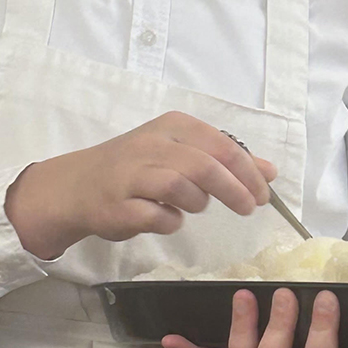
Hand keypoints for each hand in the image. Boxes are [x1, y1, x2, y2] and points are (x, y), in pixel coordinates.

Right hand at [5, 112, 276, 258]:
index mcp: (173, 125)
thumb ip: (225, 159)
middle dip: (234, 189)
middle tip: (248, 208)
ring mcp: (132, 174)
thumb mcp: (182, 152)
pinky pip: (156, 216)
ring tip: (196, 207)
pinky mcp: (118, 205)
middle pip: (205, 165)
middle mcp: (152, 144)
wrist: (78, 185)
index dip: (248, 169)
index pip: (221, 143)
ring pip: (180, 186)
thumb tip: (269, 172)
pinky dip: (170, 221)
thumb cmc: (137, 167)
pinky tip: (169, 219)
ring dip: (197, 202)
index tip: (264, 193)